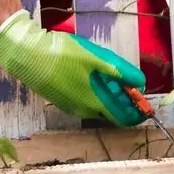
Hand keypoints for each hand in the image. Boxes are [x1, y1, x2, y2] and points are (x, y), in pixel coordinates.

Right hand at [0, 13, 148, 124]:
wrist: (28, 56)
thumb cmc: (63, 55)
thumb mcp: (97, 58)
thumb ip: (120, 72)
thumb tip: (140, 83)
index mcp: (96, 102)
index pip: (125, 118)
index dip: (138, 111)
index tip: (144, 99)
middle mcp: (85, 111)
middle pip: (113, 113)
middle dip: (125, 100)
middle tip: (127, 82)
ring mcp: (73, 107)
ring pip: (100, 107)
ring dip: (110, 96)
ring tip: (110, 76)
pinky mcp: (63, 101)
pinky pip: (87, 102)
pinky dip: (96, 94)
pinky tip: (93, 76)